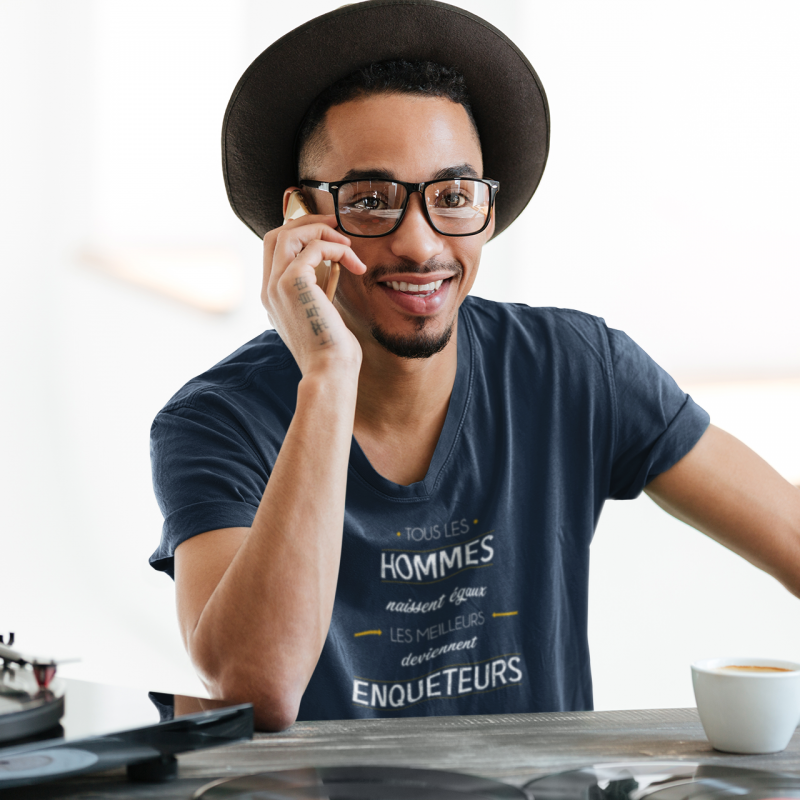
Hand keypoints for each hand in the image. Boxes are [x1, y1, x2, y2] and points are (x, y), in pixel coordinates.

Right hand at [262, 214, 365, 376]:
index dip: (299, 234)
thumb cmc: (332, 350)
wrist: (329, 371)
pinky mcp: (293, 283)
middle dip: (307, 223)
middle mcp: (269, 289)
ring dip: (322, 232)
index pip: (275, 250)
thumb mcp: (320, 315)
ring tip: (347, 245)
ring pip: (289, 234)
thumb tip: (332, 270)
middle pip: (276, 235)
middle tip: (336, 226)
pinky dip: (336, 249)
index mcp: (273, 297)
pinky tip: (354, 264)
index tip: (328, 235)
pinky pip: (313, 247)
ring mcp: (277, 285)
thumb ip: (317, 292)